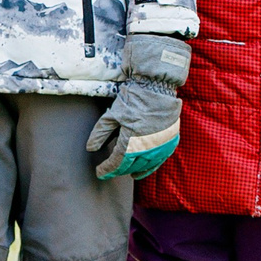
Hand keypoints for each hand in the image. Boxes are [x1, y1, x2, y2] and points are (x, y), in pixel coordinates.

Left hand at [86, 33, 189, 179]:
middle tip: (110, 170)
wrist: (158, 87)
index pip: (116, 163)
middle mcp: (146, 150)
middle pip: (130, 167)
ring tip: (126, 172)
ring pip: (145, 166)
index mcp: (130, 144)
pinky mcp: (170, 142)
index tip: (99, 172)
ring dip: (133, 170)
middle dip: (118, 170)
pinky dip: (149, 167)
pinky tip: (142, 170)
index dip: (106, 169)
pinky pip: (159, 161)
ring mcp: (160, 147)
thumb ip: (100, 134)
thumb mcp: (111, 115)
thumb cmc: (133, 100)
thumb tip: (91, 148)